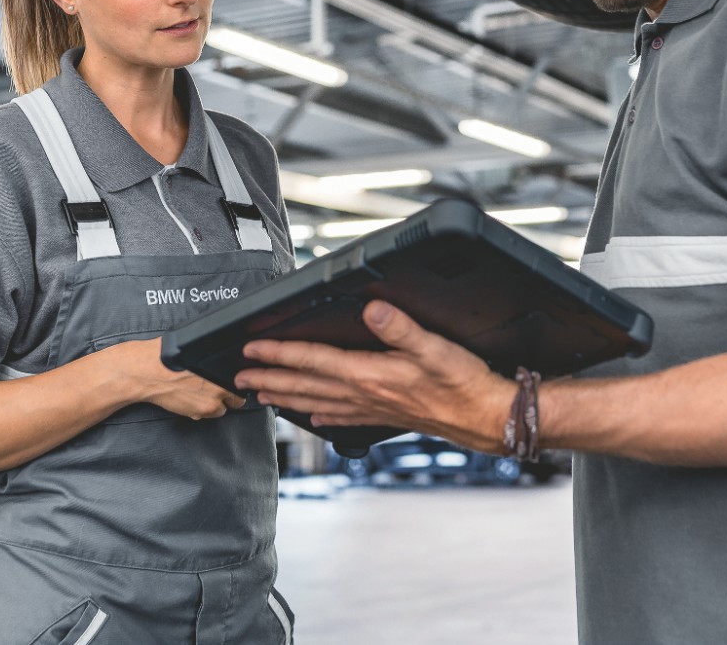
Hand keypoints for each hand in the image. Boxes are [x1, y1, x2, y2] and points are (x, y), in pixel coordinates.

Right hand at [119, 338, 245, 419]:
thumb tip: (224, 359)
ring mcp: (207, 406)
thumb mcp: (199, 350)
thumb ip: (214, 359)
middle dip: (227, 397)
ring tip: (200, 393)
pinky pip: (203, 415)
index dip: (236, 385)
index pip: (242, 386)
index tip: (232, 384)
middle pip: (234, 402)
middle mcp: (218, 392)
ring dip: (213, 404)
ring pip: (219, 410)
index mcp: (223, 375)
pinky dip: (199, 409)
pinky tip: (190, 398)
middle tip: (216, 389)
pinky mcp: (194, 414)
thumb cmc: (171, 357)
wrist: (150, 372)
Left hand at [235, 300, 515, 452]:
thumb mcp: (434, 346)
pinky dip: (323, 416)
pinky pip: (344, 417)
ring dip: (287, 397)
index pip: (313, 361)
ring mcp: (374, 409)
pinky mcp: (386, 417)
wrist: (487, 418)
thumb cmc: (463, 383)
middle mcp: (365, 395)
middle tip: (239, 376)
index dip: (280, 353)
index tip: (251, 348)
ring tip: (261, 395)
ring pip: (318, 403)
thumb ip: (400, 326)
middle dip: (270, 378)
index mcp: (370, 375)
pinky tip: (315, 418)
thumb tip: (372, 308)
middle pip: (306, 385)